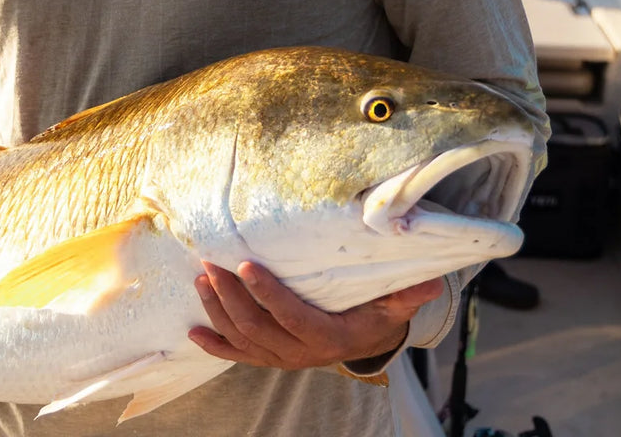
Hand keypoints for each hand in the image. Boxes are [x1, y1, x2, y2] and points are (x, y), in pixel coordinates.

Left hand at [189, 261, 442, 369]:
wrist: (363, 342)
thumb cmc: (373, 315)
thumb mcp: (391, 305)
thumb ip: (405, 295)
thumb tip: (428, 282)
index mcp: (327, 336)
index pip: (292, 316)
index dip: (268, 294)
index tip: (247, 265)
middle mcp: (301, 352)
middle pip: (258, 327)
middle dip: (231, 296)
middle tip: (211, 264)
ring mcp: (282, 357)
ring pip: (243, 339)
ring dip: (217, 311)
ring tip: (201, 280)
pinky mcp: (269, 357)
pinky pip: (238, 355)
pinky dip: (214, 345)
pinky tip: (192, 333)